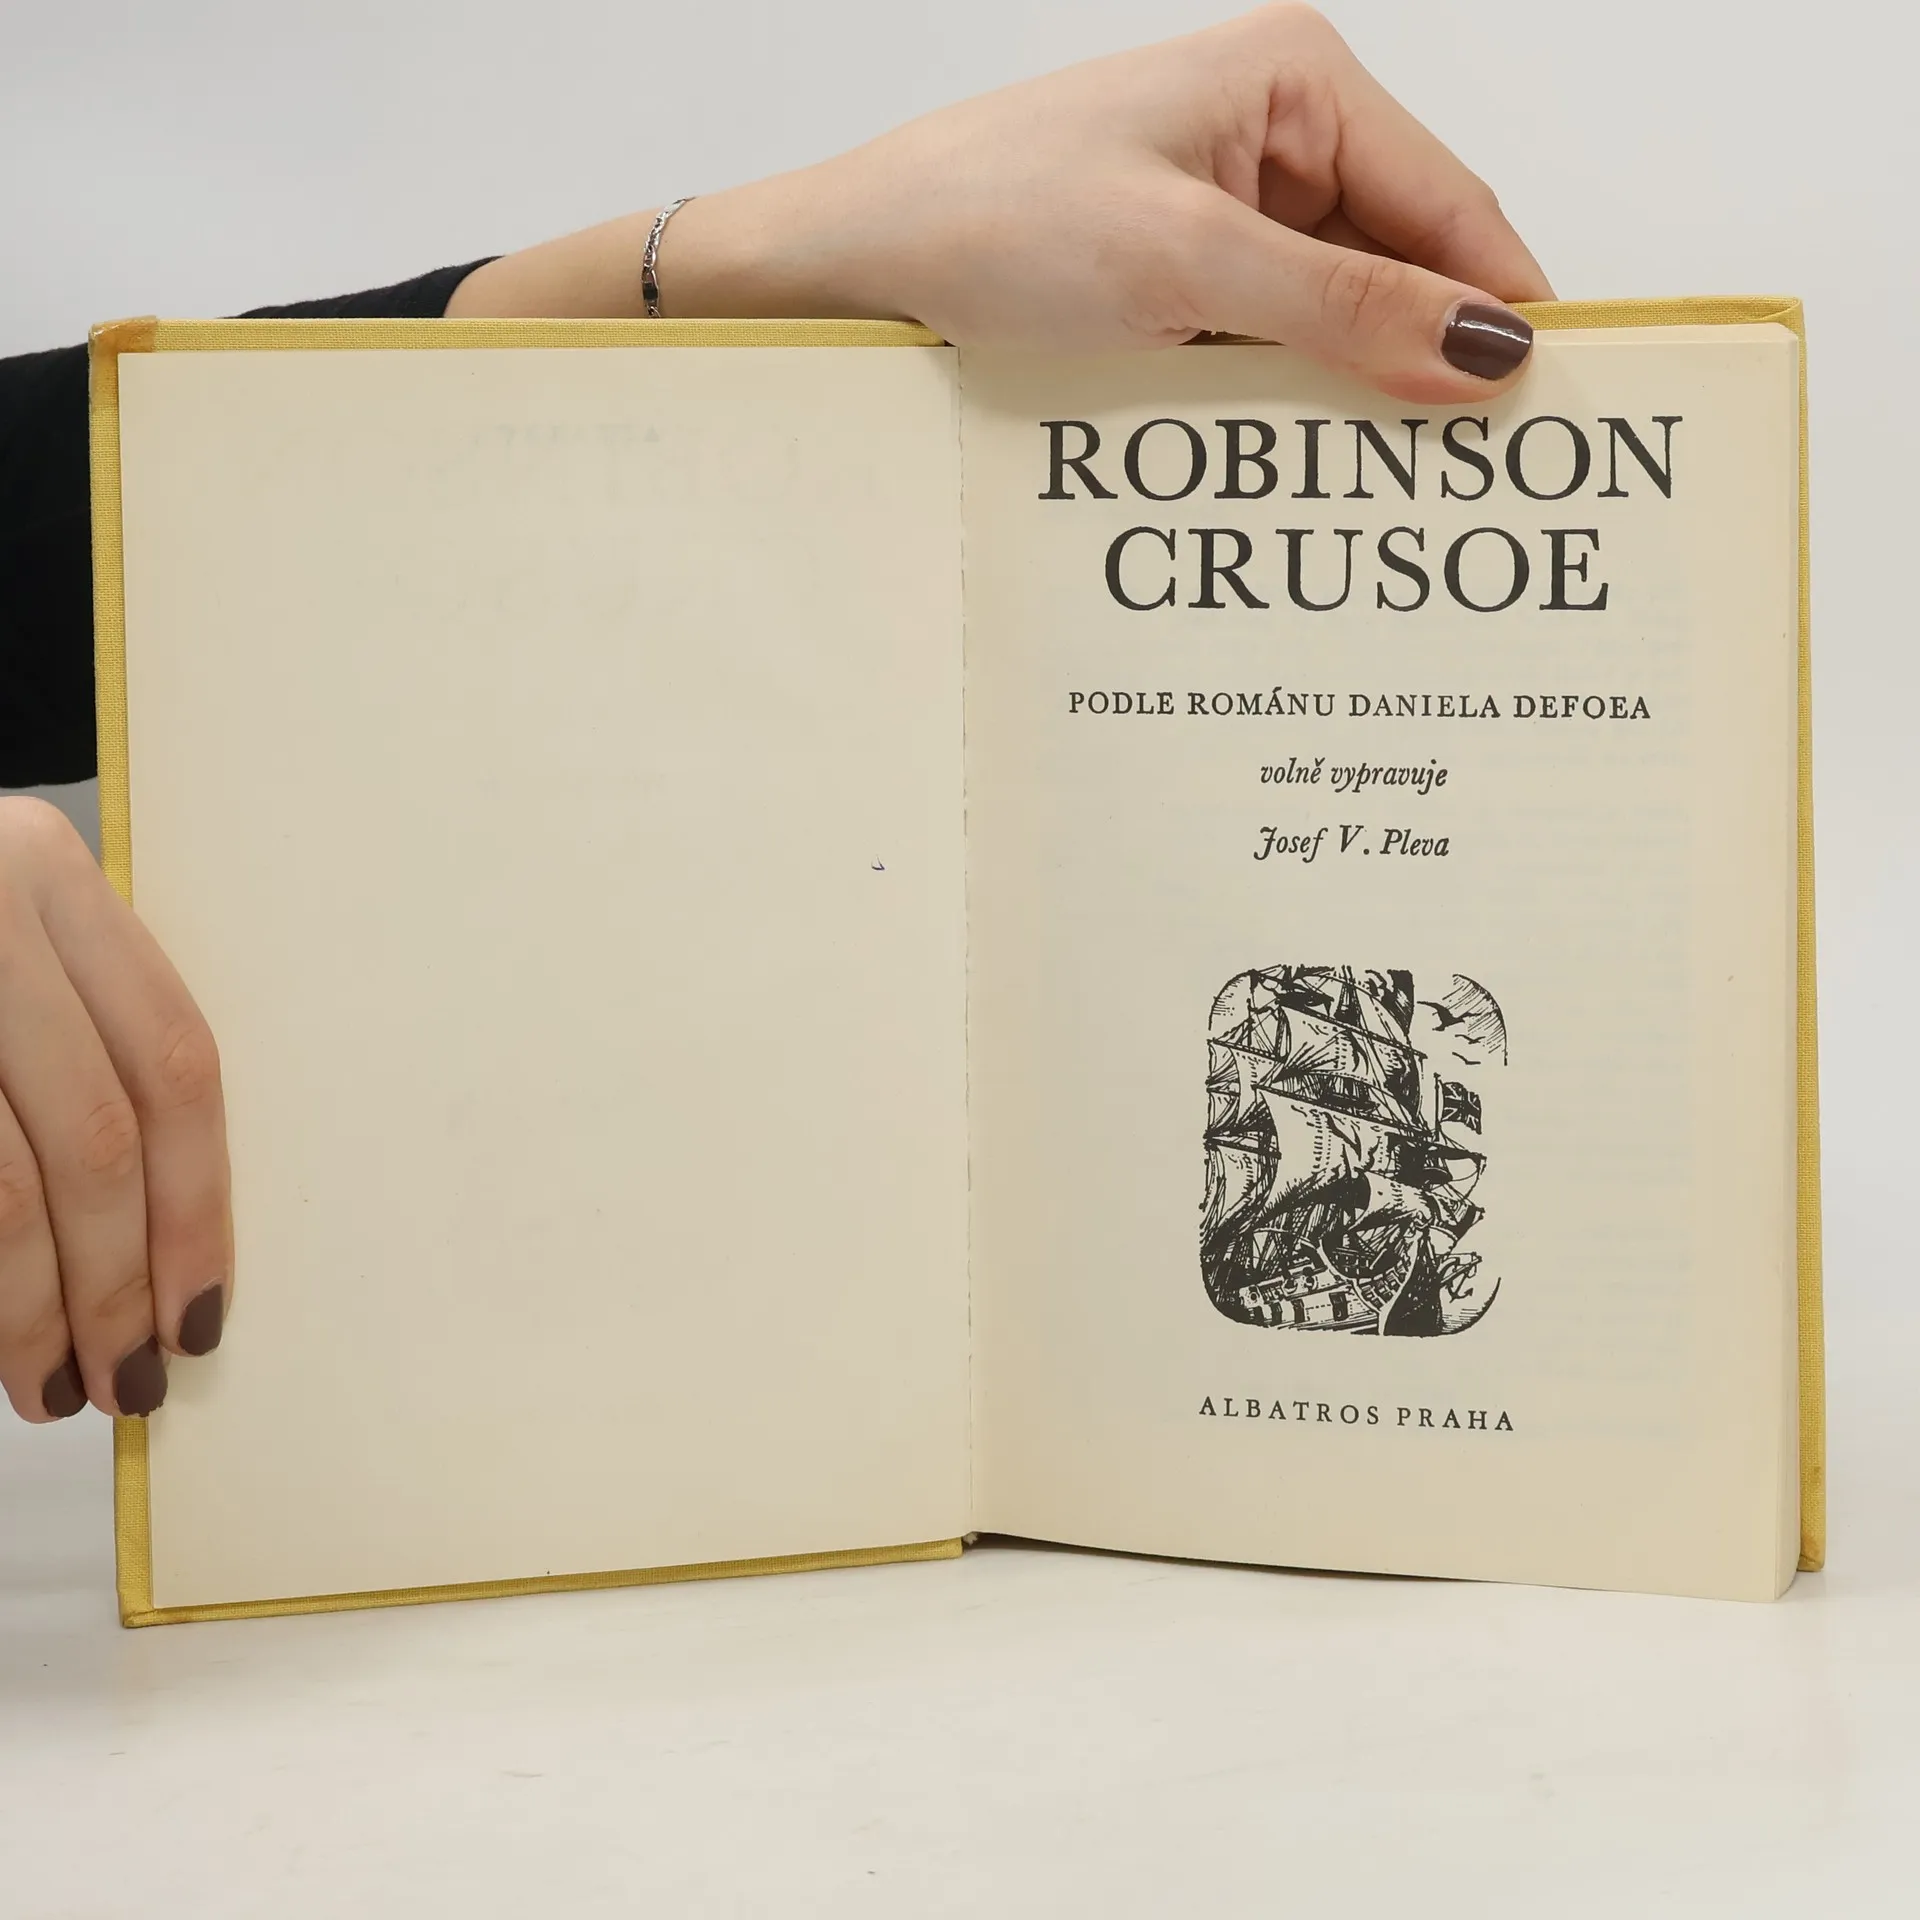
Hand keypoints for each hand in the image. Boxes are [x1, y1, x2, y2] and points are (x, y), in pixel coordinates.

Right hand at [0, 799, 230, 1422]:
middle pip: (94, 1132)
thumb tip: (160, 1239)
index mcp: (44, 870)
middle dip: (118, 1280)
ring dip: (33, 1307)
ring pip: (3, 1182)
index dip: (198, 1203)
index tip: (205, 1309)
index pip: (171, 1060)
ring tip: (53, 1387)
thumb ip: (70, 1048)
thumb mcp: (0, 954)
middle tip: (132, 1378)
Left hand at [452, 4, 1551, 400]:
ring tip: (1388, 501)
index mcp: (1294, 83)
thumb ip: (1344, 310)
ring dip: (1352, 404)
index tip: (1554, 421)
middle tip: (1474, 490)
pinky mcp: (1172, 284)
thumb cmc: (982, 224)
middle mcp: (1268, 139)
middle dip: (1427, 371)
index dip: (1505, 314)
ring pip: (1334, 323)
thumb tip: (1486, 353)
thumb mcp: (1183, 263)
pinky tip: (1295, 475)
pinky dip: (1284, 411)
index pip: (1451, 207)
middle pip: (1400, 269)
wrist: (839, 272)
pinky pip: (1265, 351)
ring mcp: (1218, 215)